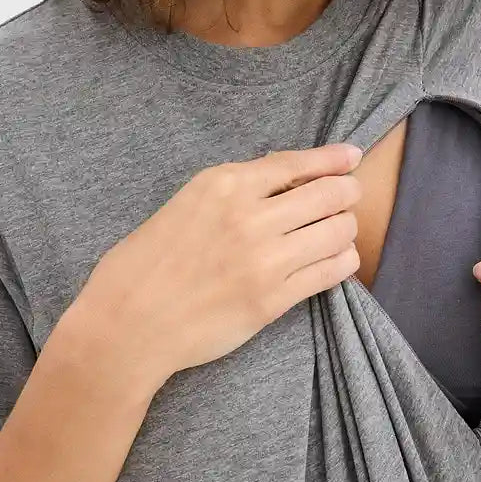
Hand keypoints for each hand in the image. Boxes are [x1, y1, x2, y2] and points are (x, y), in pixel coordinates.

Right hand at [71, 143, 364, 380]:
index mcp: (222, 184)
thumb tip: (284, 177)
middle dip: (347, 192)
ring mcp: (264, 259)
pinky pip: (330, 272)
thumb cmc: (145, 264)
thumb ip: (232, 190)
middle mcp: (248, 216)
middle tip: (349, 196)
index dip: (332, 159)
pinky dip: (343, 262)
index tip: (352, 157)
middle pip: (328, 194)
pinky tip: (338, 260)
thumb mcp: (185, 203)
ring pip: (337, 232)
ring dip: (346, 228)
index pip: (294, 163)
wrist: (128, 324)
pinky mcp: (272, 299)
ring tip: (339, 232)